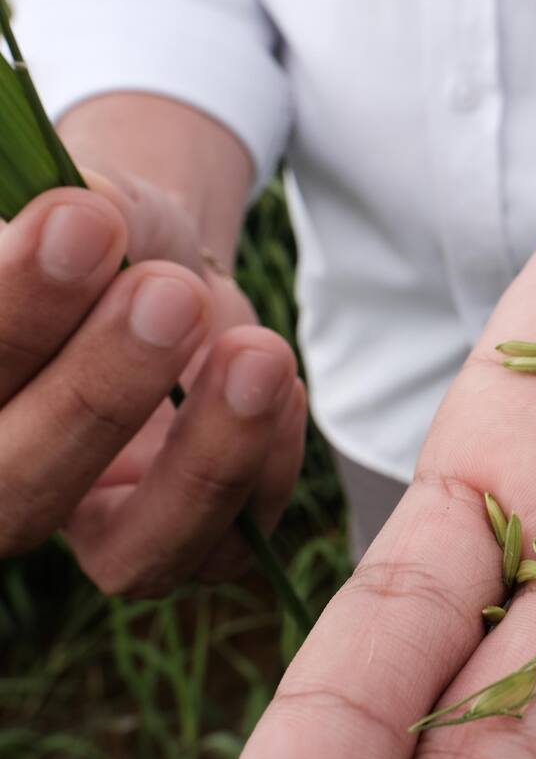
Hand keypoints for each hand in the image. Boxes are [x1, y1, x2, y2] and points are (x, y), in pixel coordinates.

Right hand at [0, 171, 305, 593]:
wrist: (160, 261)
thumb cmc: (98, 229)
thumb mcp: (88, 199)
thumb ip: (80, 203)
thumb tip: (89, 206)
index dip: (15, 313)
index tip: (84, 219)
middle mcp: (6, 482)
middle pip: (18, 494)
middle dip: (98, 392)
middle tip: (170, 292)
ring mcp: (101, 528)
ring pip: (133, 558)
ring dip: (205, 458)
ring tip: (255, 351)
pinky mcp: (191, 537)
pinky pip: (227, 550)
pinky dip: (266, 471)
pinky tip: (284, 382)